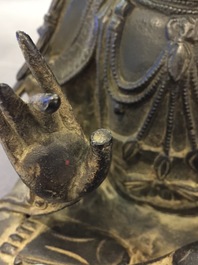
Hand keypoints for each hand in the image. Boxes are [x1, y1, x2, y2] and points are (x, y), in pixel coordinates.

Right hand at [0, 31, 111, 205]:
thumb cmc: (84, 178)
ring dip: (7, 105)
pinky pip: (8, 137)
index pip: (50, 85)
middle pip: (34, 104)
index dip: (37, 64)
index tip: (22, 38)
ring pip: (16, 118)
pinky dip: (0, 124)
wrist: (68, 196)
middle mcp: (46, 126)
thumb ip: (102, 153)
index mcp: (66, 121)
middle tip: (24, 94)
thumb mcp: (97, 169)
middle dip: (32, 99)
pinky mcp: (21, 157)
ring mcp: (32, 140)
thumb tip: (102, 135)